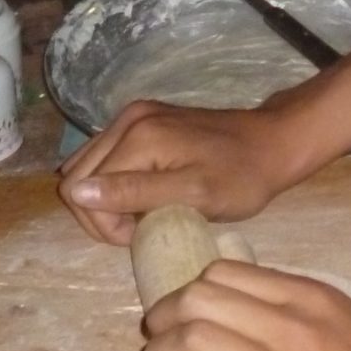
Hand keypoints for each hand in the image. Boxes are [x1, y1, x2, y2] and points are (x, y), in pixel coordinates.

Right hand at [58, 95, 308, 244]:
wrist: (274, 143)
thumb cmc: (242, 177)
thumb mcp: (193, 194)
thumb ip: (135, 192)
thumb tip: (76, 192)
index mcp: (137, 136)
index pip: (80, 189)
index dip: (105, 224)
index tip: (141, 234)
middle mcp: (128, 119)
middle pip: (76, 175)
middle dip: (100, 212)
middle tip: (142, 228)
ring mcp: (134, 116)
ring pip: (88, 167)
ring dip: (105, 199)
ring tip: (143, 214)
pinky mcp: (143, 120)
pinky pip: (108, 157)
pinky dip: (115, 182)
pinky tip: (145, 196)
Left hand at [141, 258, 350, 350]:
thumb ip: (304, 312)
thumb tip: (249, 308)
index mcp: (312, 299)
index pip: (224, 275)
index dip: (187, 294)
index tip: (178, 317)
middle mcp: (295, 327)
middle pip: (198, 301)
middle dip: (163, 322)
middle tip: (158, 347)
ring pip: (194, 344)